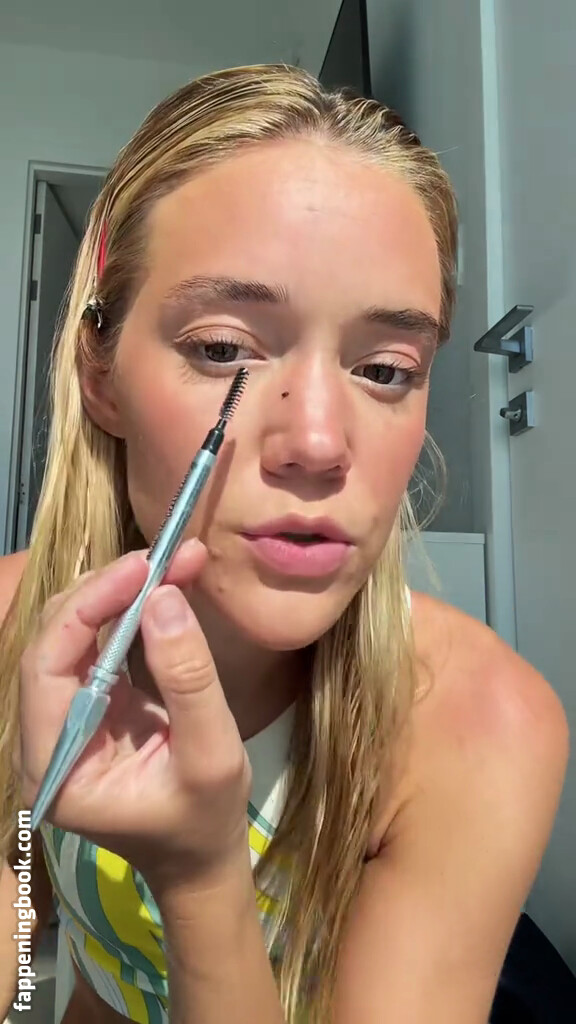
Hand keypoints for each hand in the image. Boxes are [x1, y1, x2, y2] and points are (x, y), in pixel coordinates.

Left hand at [18, 540, 251, 892]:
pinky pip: (98, 643)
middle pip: (54, 641)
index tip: (142, 569)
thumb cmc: (205, 821)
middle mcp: (45, 737)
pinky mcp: (89, 705)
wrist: (201, 857)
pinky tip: (164, 585)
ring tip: (173, 562)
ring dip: (119, 592)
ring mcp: (64, 719)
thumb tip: (164, 598)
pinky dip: (129, 610)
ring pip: (73, 633)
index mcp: (54, 765)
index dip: (88, 608)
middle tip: (165, 557)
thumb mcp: (212, 755)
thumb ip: (188, 680)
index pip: (48, 666)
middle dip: (106, 590)